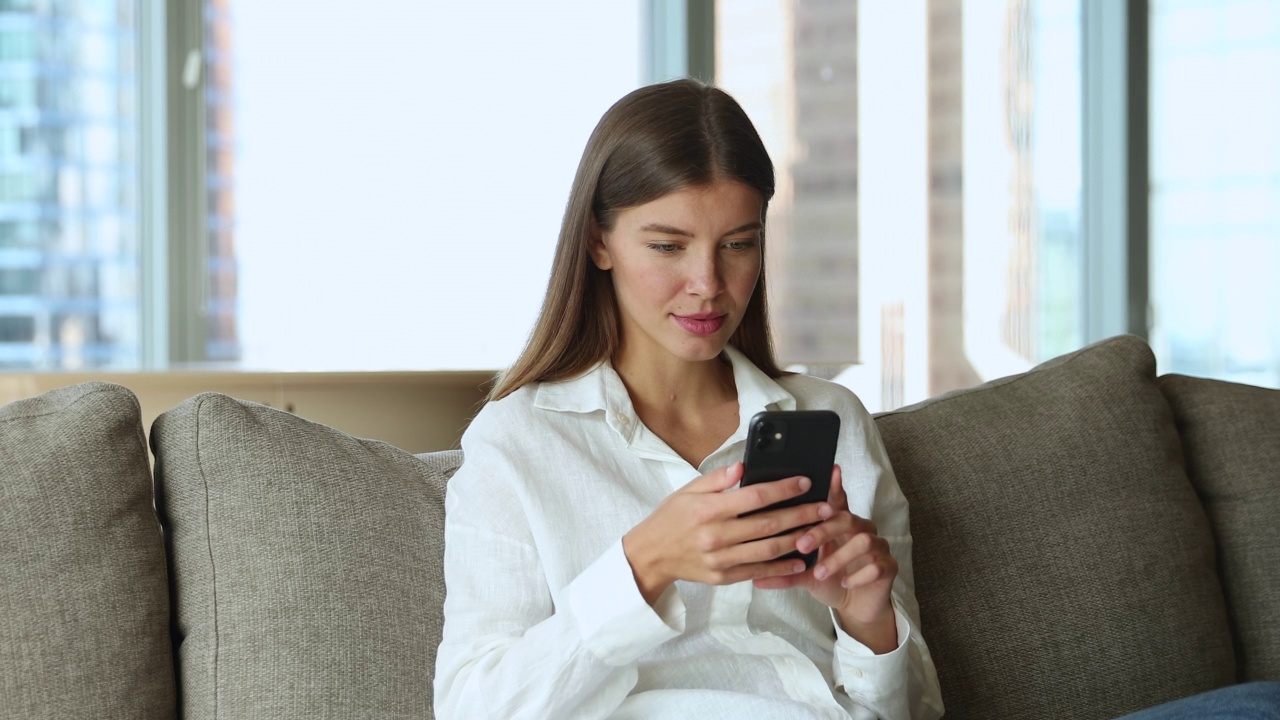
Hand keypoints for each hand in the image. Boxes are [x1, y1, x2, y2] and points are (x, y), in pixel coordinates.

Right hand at [622, 462, 830, 605]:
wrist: (651, 555)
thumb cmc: (671, 518)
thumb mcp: (688, 491)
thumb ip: (717, 479)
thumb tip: (744, 466)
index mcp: (709, 510)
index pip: (755, 496)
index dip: (783, 488)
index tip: (805, 481)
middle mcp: (717, 535)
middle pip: (769, 524)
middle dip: (801, 514)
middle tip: (825, 507)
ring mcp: (721, 559)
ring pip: (769, 549)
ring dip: (798, 540)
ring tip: (820, 530)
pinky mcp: (724, 577)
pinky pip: (759, 571)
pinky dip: (782, 566)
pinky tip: (801, 559)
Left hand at [753, 465, 898, 652]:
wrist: (855, 606)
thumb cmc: (830, 581)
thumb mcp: (805, 576)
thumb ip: (785, 572)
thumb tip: (755, 578)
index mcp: (840, 525)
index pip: (838, 500)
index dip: (835, 485)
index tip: (831, 470)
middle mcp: (862, 530)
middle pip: (846, 518)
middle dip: (823, 531)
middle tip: (802, 546)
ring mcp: (878, 547)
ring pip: (864, 541)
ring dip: (838, 557)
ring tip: (820, 573)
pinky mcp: (889, 567)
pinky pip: (878, 565)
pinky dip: (857, 575)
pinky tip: (844, 583)